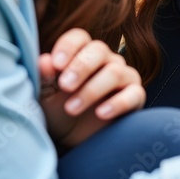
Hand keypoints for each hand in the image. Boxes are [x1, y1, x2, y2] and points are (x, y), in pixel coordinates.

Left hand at [39, 29, 144, 149]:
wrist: (75, 140)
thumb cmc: (59, 112)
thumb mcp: (46, 97)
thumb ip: (44, 78)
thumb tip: (44, 61)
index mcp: (82, 54)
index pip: (79, 38)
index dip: (68, 47)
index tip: (56, 64)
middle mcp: (106, 61)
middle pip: (99, 50)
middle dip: (81, 67)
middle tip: (65, 86)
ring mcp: (124, 77)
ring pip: (115, 71)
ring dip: (91, 90)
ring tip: (72, 109)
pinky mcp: (135, 97)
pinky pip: (133, 94)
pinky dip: (117, 103)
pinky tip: (100, 114)